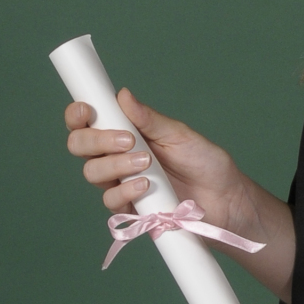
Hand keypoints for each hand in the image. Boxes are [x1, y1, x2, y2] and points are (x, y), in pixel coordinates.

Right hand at [64, 89, 297, 297]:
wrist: (226, 198)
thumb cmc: (205, 162)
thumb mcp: (179, 134)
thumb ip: (149, 119)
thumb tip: (122, 95)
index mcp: (125, 132)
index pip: (88, 122)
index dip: (78, 114)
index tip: (87, 110)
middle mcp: (116, 156)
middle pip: (79, 146)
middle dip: (95, 140)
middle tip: (127, 140)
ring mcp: (120, 182)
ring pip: (92, 173)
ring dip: (115, 165)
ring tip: (146, 163)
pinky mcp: (130, 208)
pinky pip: (111, 200)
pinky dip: (124, 190)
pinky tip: (145, 186)